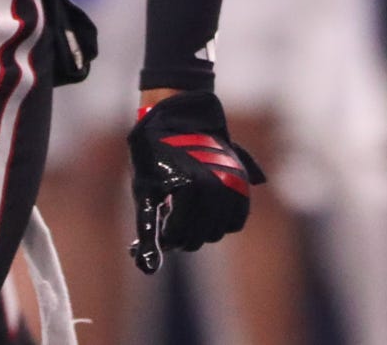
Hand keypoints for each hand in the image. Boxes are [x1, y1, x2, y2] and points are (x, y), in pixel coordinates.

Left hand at [127, 90, 264, 273]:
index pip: (179, 237)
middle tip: (172, 226)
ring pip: (221, 230)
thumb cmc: (155, 157)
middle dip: (184, 237)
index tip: (158, 231)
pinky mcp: (241, 178)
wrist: (179, 117)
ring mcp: (232, 182)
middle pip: (201, 238)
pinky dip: (225, 221)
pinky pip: (239, 217)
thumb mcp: (145, 194)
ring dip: (204, 231)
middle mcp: (216, 186)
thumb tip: (147, 269)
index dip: (165, 238)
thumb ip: (149, 233)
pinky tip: (208, 214)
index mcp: (190, 189)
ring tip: (189, 219)